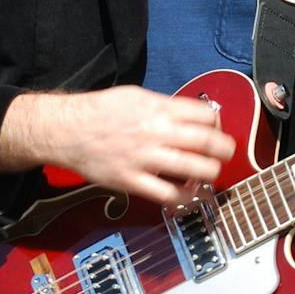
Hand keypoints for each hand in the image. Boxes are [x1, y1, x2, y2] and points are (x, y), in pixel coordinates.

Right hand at [0, 86, 237, 205]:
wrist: (67, 130)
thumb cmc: (102, 111)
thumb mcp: (137, 96)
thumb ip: (165, 107)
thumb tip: (192, 117)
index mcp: (158, 108)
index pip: (204, 115)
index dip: (217, 124)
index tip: (216, 130)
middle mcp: (155, 132)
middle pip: (205, 142)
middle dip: (225, 150)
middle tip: (227, 154)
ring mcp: (144, 158)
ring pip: (192, 169)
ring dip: (210, 173)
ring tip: (211, 173)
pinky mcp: (132, 180)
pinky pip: (166, 194)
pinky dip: (183, 197)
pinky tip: (188, 195)